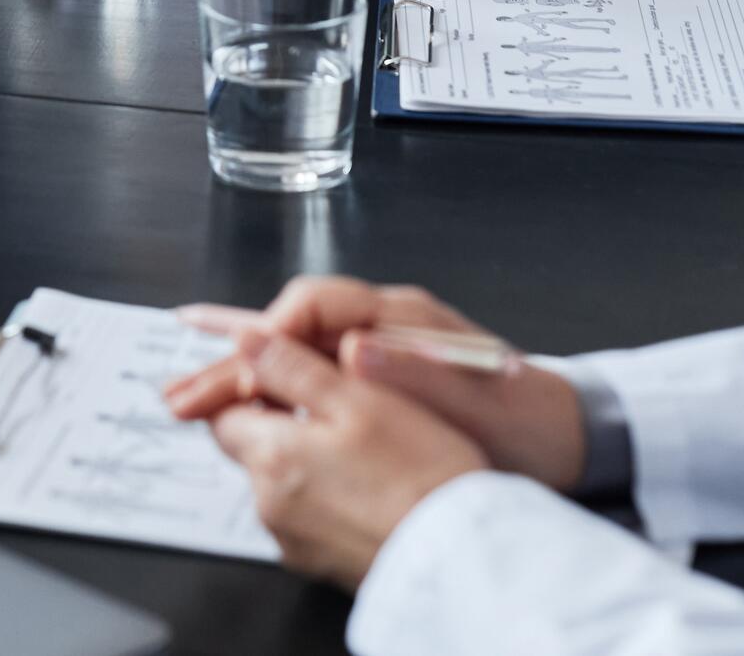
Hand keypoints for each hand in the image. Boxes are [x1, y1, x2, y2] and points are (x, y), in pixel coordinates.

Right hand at [170, 280, 585, 493]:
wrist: (561, 437)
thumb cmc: (522, 418)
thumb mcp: (473, 396)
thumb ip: (412, 369)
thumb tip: (352, 349)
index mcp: (398, 314)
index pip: (310, 305)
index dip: (267, 335)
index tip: (239, 372)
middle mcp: (379, 322)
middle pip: (288, 328)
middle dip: (233, 358)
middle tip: (182, 394)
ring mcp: (373, 347)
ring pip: (288, 351)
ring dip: (240, 374)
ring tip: (188, 397)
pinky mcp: (372, 378)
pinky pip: (304, 372)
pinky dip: (265, 382)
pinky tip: (233, 392)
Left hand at [193, 333, 486, 587]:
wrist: (463, 560)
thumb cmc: (421, 474)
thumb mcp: (358, 398)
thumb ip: (293, 367)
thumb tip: (244, 341)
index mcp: (271, 456)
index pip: (223, 412)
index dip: (250, 386)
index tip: (284, 373)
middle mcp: (269, 506)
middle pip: (251, 447)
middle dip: (281, 421)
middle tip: (338, 404)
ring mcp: (294, 542)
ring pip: (282, 482)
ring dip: (307, 459)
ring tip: (364, 445)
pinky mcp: (322, 564)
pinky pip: (309, 516)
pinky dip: (328, 495)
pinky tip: (371, 485)